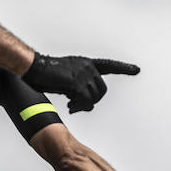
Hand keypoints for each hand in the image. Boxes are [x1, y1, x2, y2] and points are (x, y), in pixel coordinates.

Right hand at [23, 54, 139, 112]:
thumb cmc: (47, 75)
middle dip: (92, 102)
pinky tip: (70, 106)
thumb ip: (81, 91)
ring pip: (94, 98)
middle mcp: (88, 66)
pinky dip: (79, 107)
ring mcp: (83, 73)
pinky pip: (85, 102)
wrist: (34, 68)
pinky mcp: (76, 82)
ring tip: (72, 106)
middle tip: (77, 106)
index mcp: (87, 63)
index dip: (123, 68)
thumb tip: (91, 107)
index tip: (136, 69)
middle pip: (102, 91)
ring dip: (84, 106)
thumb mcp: (68, 83)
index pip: (109, 65)